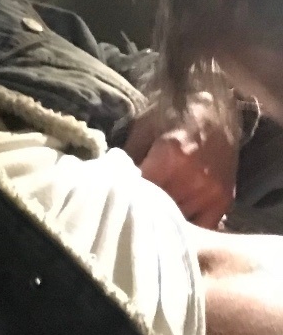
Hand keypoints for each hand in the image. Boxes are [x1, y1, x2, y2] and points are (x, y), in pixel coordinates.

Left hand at [124, 104, 238, 228]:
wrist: (215, 107)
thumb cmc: (173, 113)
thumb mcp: (143, 128)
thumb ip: (129, 158)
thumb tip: (111, 181)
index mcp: (169, 159)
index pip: (139, 192)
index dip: (125, 196)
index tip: (115, 197)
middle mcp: (192, 179)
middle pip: (158, 210)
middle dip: (143, 209)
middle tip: (130, 208)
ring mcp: (210, 193)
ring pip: (178, 221)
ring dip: (163, 221)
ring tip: (150, 216)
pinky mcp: (224, 200)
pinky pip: (202, 226)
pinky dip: (188, 227)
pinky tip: (174, 223)